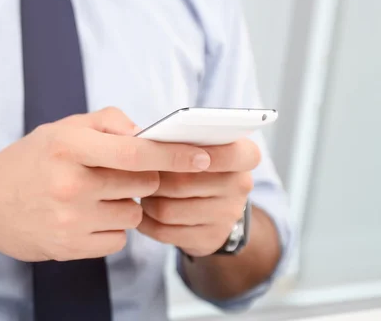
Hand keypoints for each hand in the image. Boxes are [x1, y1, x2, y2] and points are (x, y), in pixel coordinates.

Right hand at [0, 107, 211, 262]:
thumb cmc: (28, 161)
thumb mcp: (59, 128)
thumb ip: (105, 122)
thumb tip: (145, 132)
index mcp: (69, 146)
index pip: (136, 151)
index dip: (174, 153)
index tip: (203, 155)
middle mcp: (69, 183)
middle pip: (141, 184)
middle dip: (142, 178)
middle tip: (118, 174)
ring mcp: (69, 219)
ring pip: (132, 214)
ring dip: (124, 204)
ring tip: (95, 196)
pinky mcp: (69, 247)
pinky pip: (116, 239)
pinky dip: (110, 228)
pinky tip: (85, 217)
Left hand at [137, 138, 260, 256]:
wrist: (216, 206)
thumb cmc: (198, 165)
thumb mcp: (199, 147)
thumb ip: (180, 141)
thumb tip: (143, 143)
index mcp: (244, 155)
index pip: (231, 154)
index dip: (201, 154)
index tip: (176, 154)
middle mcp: (240, 186)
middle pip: (181, 183)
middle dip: (151, 180)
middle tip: (136, 174)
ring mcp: (227, 216)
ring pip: (167, 210)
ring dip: (146, 202)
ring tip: (140, 192)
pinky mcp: (209, 239)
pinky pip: (164, 232)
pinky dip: (145, 222)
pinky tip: (142, 213)